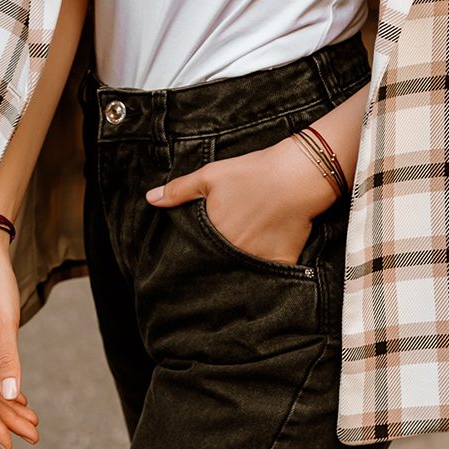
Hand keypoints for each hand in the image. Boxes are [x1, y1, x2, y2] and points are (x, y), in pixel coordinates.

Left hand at [145, 135, 338, 264]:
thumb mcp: (210, 175)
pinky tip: (264, 264)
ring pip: (241, 272)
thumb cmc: (254, 172)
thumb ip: (179, 190)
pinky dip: (267, 273)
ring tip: (241, 256)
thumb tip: (149, 199)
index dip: (196, 252)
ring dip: (238, 269)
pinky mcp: (281, 261)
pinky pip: (270, 276)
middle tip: (221, 254)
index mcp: (213, 233)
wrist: (298, 174)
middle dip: (215, 263)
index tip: (196, 254)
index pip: (197, 252)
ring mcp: (257, 259)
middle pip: (218, 265)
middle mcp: (233, 251)